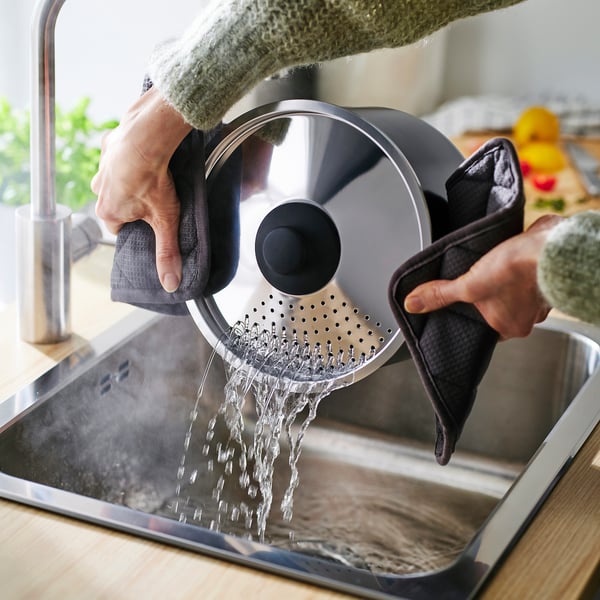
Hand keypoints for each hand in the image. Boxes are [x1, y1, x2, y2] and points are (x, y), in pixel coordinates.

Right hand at [91, 87, 191, 291]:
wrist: (146, 138)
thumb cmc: (153, 181)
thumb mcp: (164, 221)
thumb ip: (167, 252)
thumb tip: (170, 284)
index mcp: (107, 212)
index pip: (119, 229)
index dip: (136, 227)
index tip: (150, 221)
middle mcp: (98, 190)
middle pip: (116, 204)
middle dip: (133, 203)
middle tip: (154, 198)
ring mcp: (101, 166)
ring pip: (116, 180)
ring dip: (130, 179)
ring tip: (152, 176)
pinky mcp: (109, 145)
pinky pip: (119, 155)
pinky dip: (131, 156)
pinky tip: (147, 155)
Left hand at [403, 215, 562, 339]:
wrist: (550, 245)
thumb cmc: (518, 270)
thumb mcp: (468, 285)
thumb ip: (441, 295)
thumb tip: (414, 304)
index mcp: (511, 327)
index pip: (484, 329)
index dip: (471, 317)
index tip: (463, 308)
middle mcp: (528, 315)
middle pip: (497, 309)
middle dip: (485, 295)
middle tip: (474, 284)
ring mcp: (538, 294)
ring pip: (511, 291)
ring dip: (499, 279)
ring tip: (487, 268)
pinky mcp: (542, 271)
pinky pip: (523, 272)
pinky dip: (513, 265)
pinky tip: (503, 256)